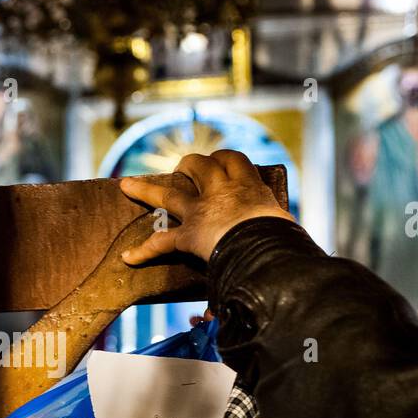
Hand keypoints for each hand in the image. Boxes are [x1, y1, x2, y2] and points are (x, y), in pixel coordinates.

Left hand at [119, 150, 292, 265]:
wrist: (266, 249)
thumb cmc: (284, 237)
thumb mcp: (284, 222)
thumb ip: (277, 222)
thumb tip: (290, 237)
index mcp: (248, 185)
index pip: (234, 160)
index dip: (224, 159)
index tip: (221, 161)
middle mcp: (221, 191)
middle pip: (199, 166)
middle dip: (189, 165)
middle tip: (185, 169)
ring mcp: (200, 211)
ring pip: (166, 194)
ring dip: (145, 190)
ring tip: (128, 186)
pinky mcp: (187, 235)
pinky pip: (160, 242)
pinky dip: (144, 251)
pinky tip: (128, 258)